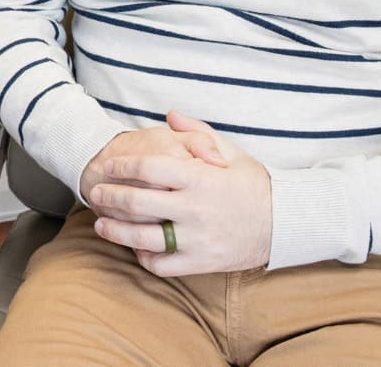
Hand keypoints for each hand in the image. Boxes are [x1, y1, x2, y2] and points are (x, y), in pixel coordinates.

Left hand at [88, 112, 272, 275]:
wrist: (286, 224)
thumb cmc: (256, 185)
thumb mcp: (232, 152)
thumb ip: (198, 133)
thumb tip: (170, 115)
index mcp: (200, 178)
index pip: (149, 167)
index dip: (122, 165)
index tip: (108, 164)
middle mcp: (194, 209)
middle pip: (137, 202)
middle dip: (109, 196)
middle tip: (95, 192)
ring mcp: (196, 238)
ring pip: (142, 237)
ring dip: (115, 231)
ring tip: (101, 225)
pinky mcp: (201, 262)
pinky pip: (162, 265)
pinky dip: (144, 258)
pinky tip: (135, 248)